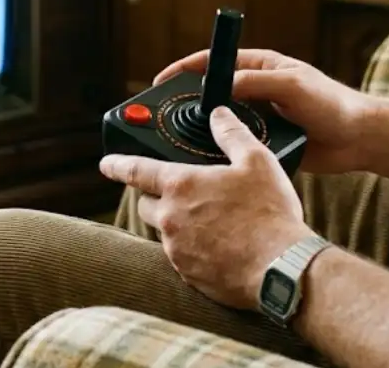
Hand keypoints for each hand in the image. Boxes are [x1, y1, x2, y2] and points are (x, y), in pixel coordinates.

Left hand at [100, 106, 312, 309]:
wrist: (282, 269)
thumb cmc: (270, 213)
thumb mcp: (257, 161)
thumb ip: (232, 134)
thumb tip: (218, 114)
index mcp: (180, 186)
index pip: (135, 170)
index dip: (117, 164)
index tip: (106, 163)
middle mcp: (171, 219)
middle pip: (148, 203)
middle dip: (159, 196)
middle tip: (186, 194)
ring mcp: (177, 250)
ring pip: (165, 231)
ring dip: (178, 223)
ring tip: (212, 220)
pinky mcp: (189, 275)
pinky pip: (181, 256)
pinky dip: (193, 248)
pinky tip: (220, 244)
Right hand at [154, 48, 373, 173]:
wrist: (359, 139)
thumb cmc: (333, 104)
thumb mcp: (292, 85)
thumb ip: (256, 82)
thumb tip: (220, 86)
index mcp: (259, 67)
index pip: (214, 62)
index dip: (186, 68)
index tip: (164, 79)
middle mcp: (254, 90)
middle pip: (211, 92)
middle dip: (187, 100)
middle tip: (163, 114)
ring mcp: (258, 116)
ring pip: (220, 120)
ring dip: (202, 128)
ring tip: (179, 139)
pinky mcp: (263, 140)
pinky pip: (235, 143)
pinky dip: (221, 148)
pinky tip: (207, 158)